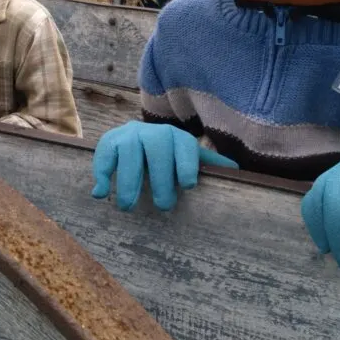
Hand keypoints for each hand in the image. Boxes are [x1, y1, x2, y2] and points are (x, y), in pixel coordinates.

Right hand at [92, 121, 237, 211]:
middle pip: (158, 149)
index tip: (188, 185)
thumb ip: (207, 164)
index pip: (184, 146)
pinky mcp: (109, 142)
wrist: (137, 139)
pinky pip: (104, 154)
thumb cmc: (169, 158)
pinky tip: (101, 194)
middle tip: (164, 206)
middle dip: (160, 178)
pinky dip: (101, 173)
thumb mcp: (188, 158)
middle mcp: (153, 132)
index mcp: (177, 137)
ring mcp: (129, 135)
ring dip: (128, 180)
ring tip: (128, 207)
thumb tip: (238, 171)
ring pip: (129, 152)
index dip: (186, 164)